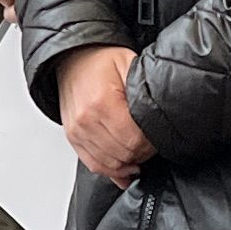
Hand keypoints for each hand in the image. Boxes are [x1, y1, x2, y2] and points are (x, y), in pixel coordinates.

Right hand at [55, 45, 153, 186]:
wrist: (72, 59)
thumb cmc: (100, 61)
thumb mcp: (130, 65)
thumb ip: (143, 92)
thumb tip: (158, 117)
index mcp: (102, 102)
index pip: (133, 140)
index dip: (150, 144)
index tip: (157, 138)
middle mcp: (85, 119)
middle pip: (122, 154)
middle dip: (141, 154)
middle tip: (151, 145)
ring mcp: (77, 131)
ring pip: (109, 164)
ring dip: (128, 163)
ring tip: (139, 154)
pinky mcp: (72, 137)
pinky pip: (93, 164)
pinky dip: (111, 170)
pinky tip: (124, 168)